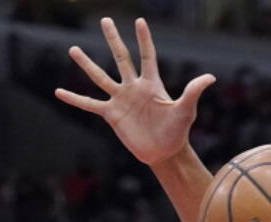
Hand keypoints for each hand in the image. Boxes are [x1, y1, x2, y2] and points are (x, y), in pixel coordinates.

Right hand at [55, 18, 214, 166]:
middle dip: (114, 39)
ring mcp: (121, 99)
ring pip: (100, 77)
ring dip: (87, 63)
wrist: (165, 153)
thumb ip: (193, 92)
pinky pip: (90, 104)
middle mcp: (134, 87)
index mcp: (151, 84)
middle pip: (121, 58)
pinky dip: (74, 98)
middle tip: (105, 20)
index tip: (139, 21)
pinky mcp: (111, 114)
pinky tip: (59, 91)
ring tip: (73, 49)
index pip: (146, 56)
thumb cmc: (178, 131)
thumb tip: (211, 77)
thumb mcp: (186, 110)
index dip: (144, 39)